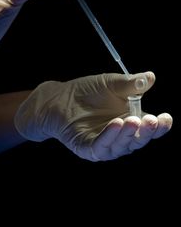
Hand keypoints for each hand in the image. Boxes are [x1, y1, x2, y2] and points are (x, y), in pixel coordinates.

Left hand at [14, 72, 172, 160]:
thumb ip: (130, 84)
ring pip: (122, 146)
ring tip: (132, 120)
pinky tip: (116, 124)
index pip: (149, 128)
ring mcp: (105, 144)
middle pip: (138, 140)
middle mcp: (121, 136)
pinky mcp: (88, 148)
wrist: (60, 97)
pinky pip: (101, 146)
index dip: (160, 125)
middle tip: (151, 120)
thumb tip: (151, 77)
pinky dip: (109, 136)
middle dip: (147, 132)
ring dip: (128, 135)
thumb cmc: (87, 91)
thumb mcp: (110, 84)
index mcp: (131, 121)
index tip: (165, 117)